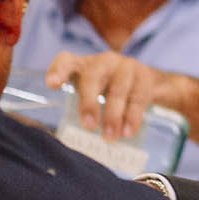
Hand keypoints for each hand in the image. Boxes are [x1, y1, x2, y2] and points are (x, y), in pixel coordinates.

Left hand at [46, 51, 180, 140]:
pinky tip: (128, 132)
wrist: (146, 81)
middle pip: (93, 77)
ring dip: (113, 116)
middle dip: (89, 102)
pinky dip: (132, 118)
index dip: (58, 71)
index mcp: (83, 65)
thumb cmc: (108, 90)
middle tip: (88, 126)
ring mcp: (126, 67)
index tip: (53, 85)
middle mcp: (104, 61)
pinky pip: (138, 98)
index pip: (66, 61)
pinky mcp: (145, 77)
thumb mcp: (91, 91)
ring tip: (110, 137)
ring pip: (118, 90)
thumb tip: (73, 138)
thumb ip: (81, 106)